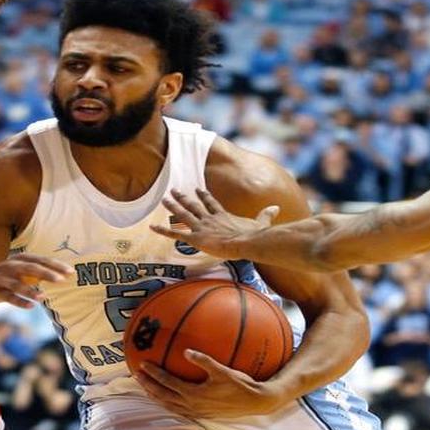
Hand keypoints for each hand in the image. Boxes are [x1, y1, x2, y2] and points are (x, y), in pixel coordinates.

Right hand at [0, 254, 72, 308]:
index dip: (55, 265)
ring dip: (30, 291)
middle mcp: (11, 266)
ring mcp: (2, 279)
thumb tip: (65, 274)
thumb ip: (41, 270)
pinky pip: (8, 297)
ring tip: (43, 297)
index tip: (70, 272)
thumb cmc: (8, 275)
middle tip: (61, 280)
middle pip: (30, 268)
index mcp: (20, 258)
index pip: (41, 260)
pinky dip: (20, 302)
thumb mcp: (22, 268)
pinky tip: (31, 306)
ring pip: (17, 285)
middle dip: (46, 274)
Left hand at [132, 349, 286, 418]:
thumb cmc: (240, 385)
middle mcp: (191, 405)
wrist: (254, 402)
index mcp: (193, 394)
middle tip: (136, 375)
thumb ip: (204, 361)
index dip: (153, 373)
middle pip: (163, 396)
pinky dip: (168, 403)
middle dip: (148, 386)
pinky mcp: (201, 415)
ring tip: (146, 388)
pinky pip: (178, 410)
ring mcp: (196, 412)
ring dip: (155, 396)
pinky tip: (167, 398)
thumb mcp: (223, 370)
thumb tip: (186, 351)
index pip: (167, 382)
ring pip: (169, 405)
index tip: (142, 364)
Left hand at [150, 188, 277, 260]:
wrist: (245, 241)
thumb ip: (266, 215)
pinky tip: (152, 227)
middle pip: (194, 205)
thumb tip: (277, 206)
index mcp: (222, 214)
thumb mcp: (261, 222)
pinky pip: (176, 234)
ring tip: (164, 199)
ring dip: (173, 206)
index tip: (198, 188)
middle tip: (174, 190)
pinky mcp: (195, 238)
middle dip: (184, 197)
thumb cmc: (253, 235)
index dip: (204, 195)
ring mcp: (201, 227)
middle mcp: (209, 218)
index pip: (211, 202)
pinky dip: (163, 231)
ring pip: (183, 214)